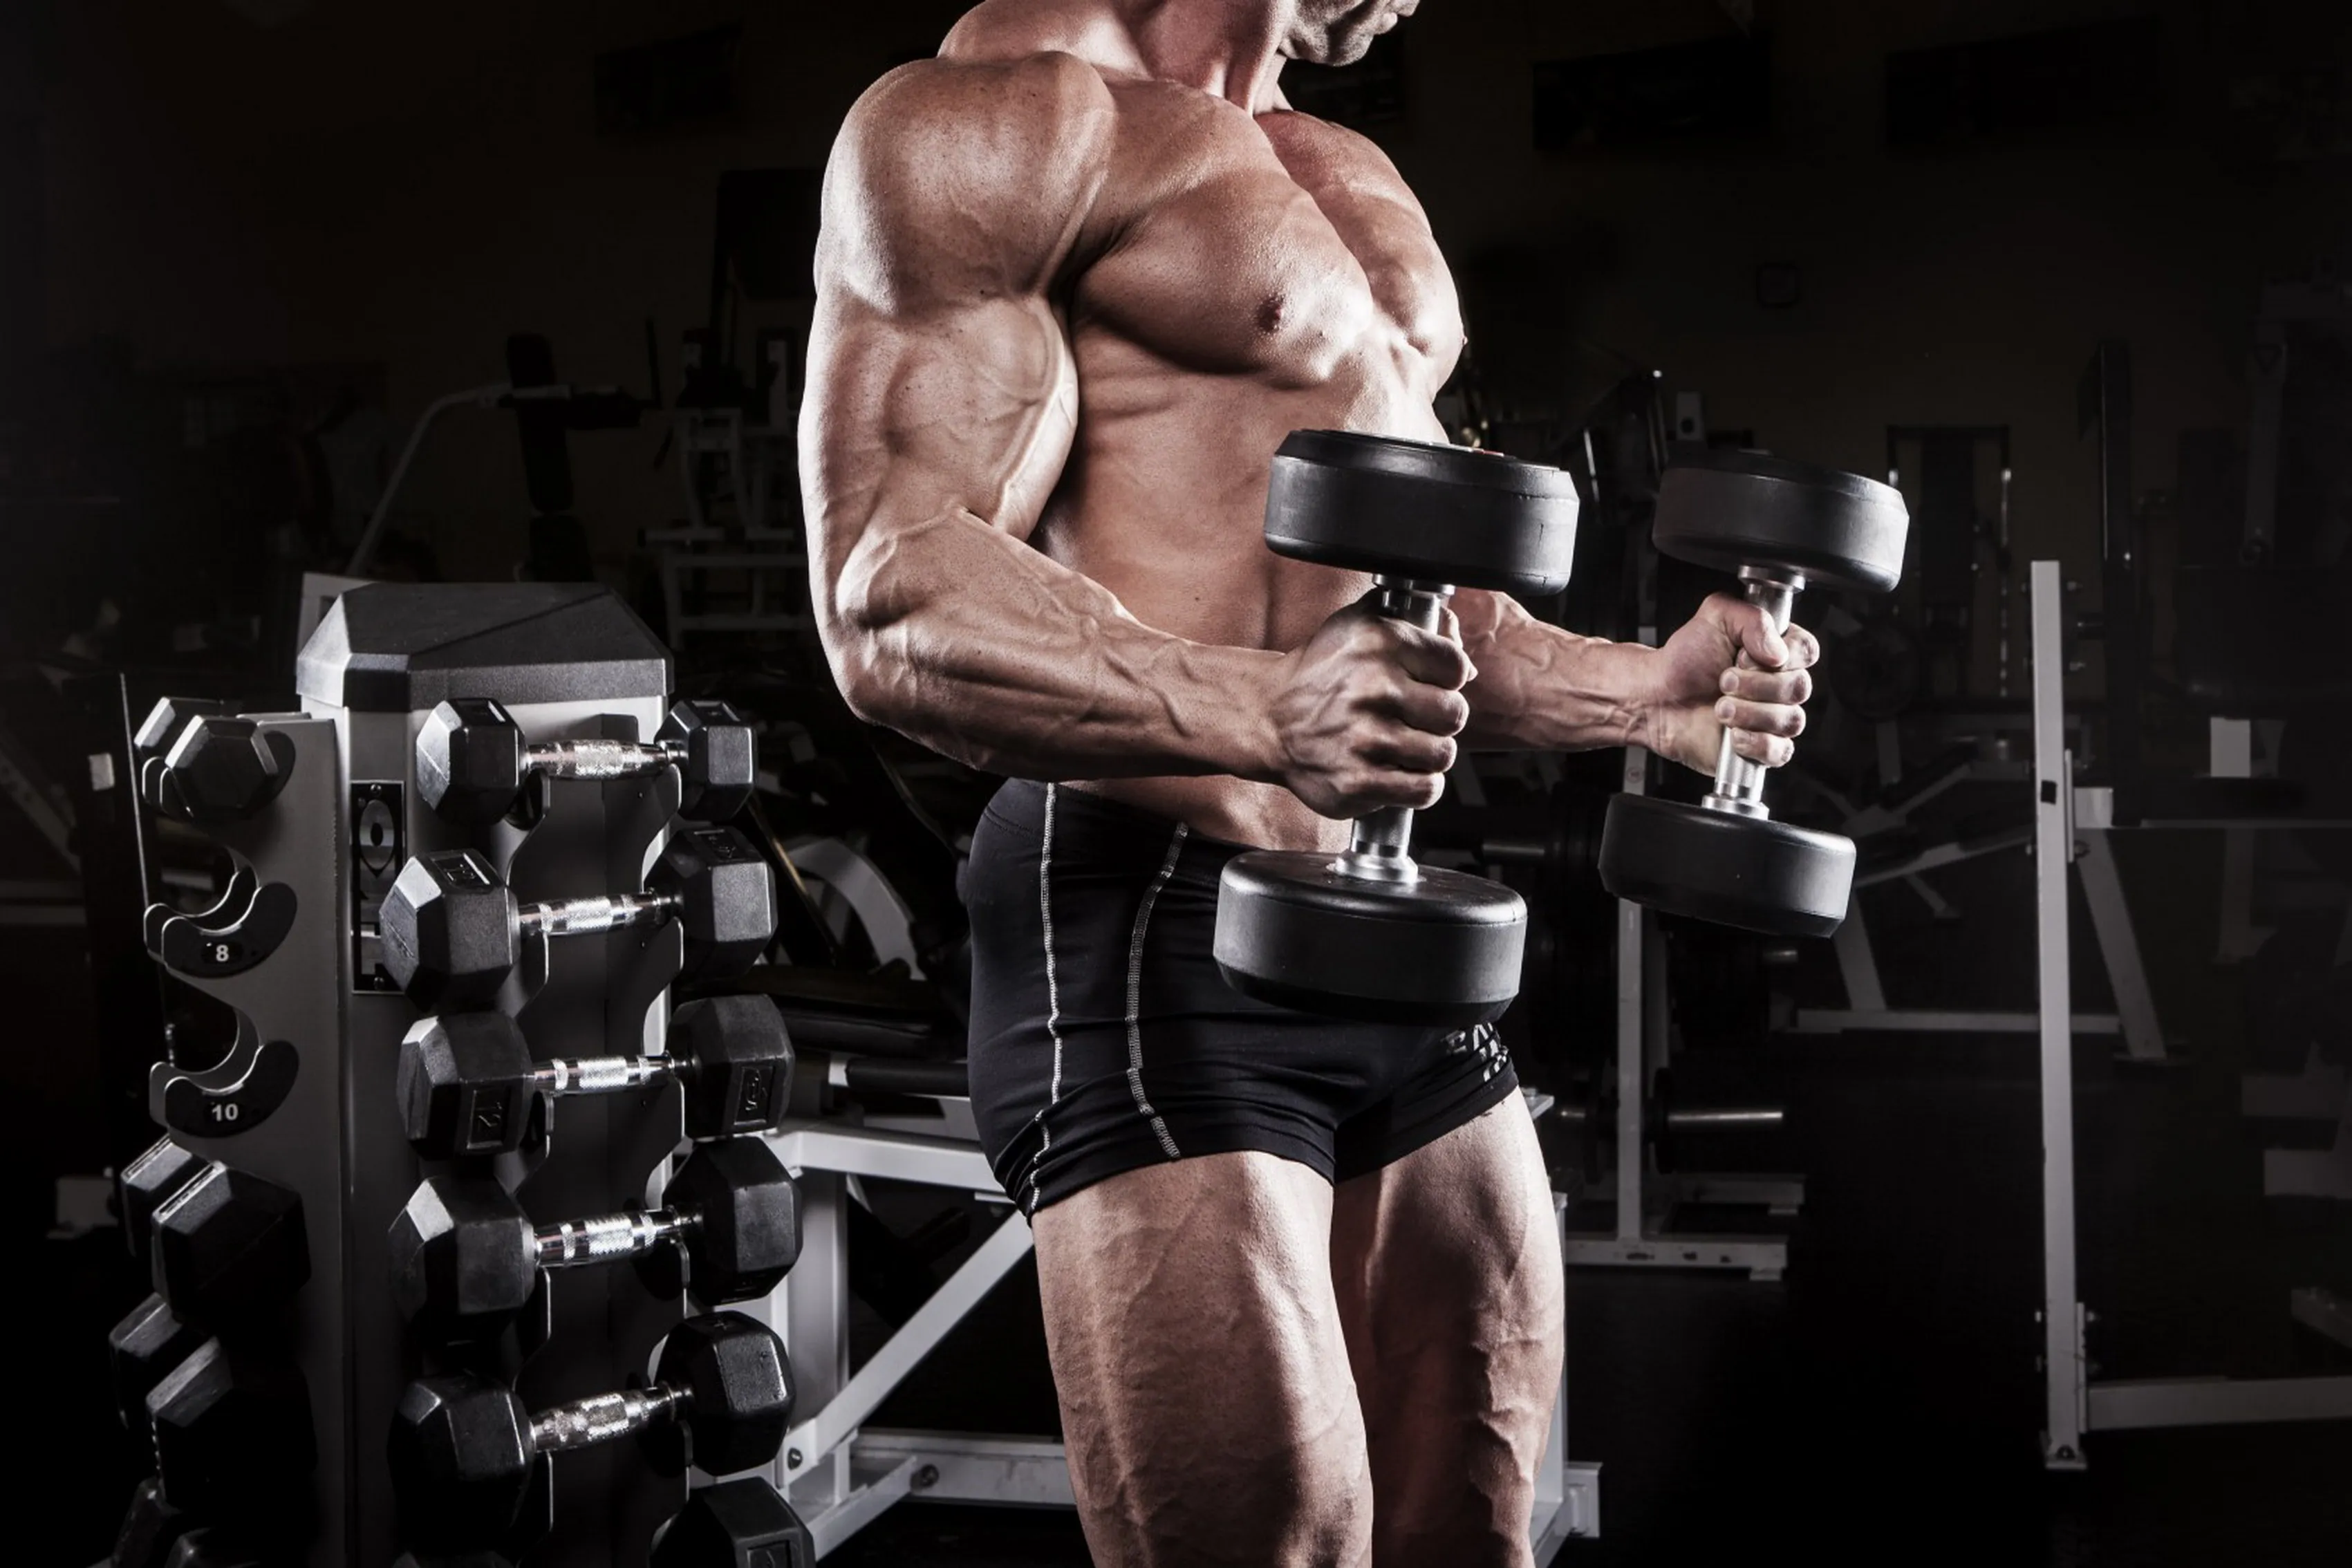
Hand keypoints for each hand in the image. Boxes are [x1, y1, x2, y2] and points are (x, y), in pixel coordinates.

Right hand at [1268, 597, 1472, 817]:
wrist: (1268, 718)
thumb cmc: (1321, 673)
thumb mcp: (1359, 624)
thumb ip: (1417, 624)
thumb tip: (1468, 667)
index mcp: (1380, 641)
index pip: (1455, 667)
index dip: (1446, 679)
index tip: (1426, 686)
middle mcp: (1373, 687)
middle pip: (1455, 714)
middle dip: (1439, 719)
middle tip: (1414, 719)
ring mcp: (1365, 738)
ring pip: (1443, 754)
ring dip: (1428, 754)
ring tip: (1403, 745)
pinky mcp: (1358, 782)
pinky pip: (1424, 790)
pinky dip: (1419, 785)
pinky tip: (1400, 771)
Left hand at [1644, 592, 1820, 776]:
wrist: (1657, 697)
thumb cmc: (1685, 659)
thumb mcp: (1715, 616)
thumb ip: (1753, 618)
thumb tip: (1778, 651)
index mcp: (1778, 652)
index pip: (1807, 651)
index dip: (1781, 656)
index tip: (1743, 655)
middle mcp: (1781, 685)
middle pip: (1799, 688)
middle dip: (1756, 685)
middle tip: (1724, 681)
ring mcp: (1774, 719)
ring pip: (1790, 720)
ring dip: (1749, 713)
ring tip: (1719, 707)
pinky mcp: (1762, 749)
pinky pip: (1779, 751)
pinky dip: (1754, 742)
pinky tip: (1731, 734)